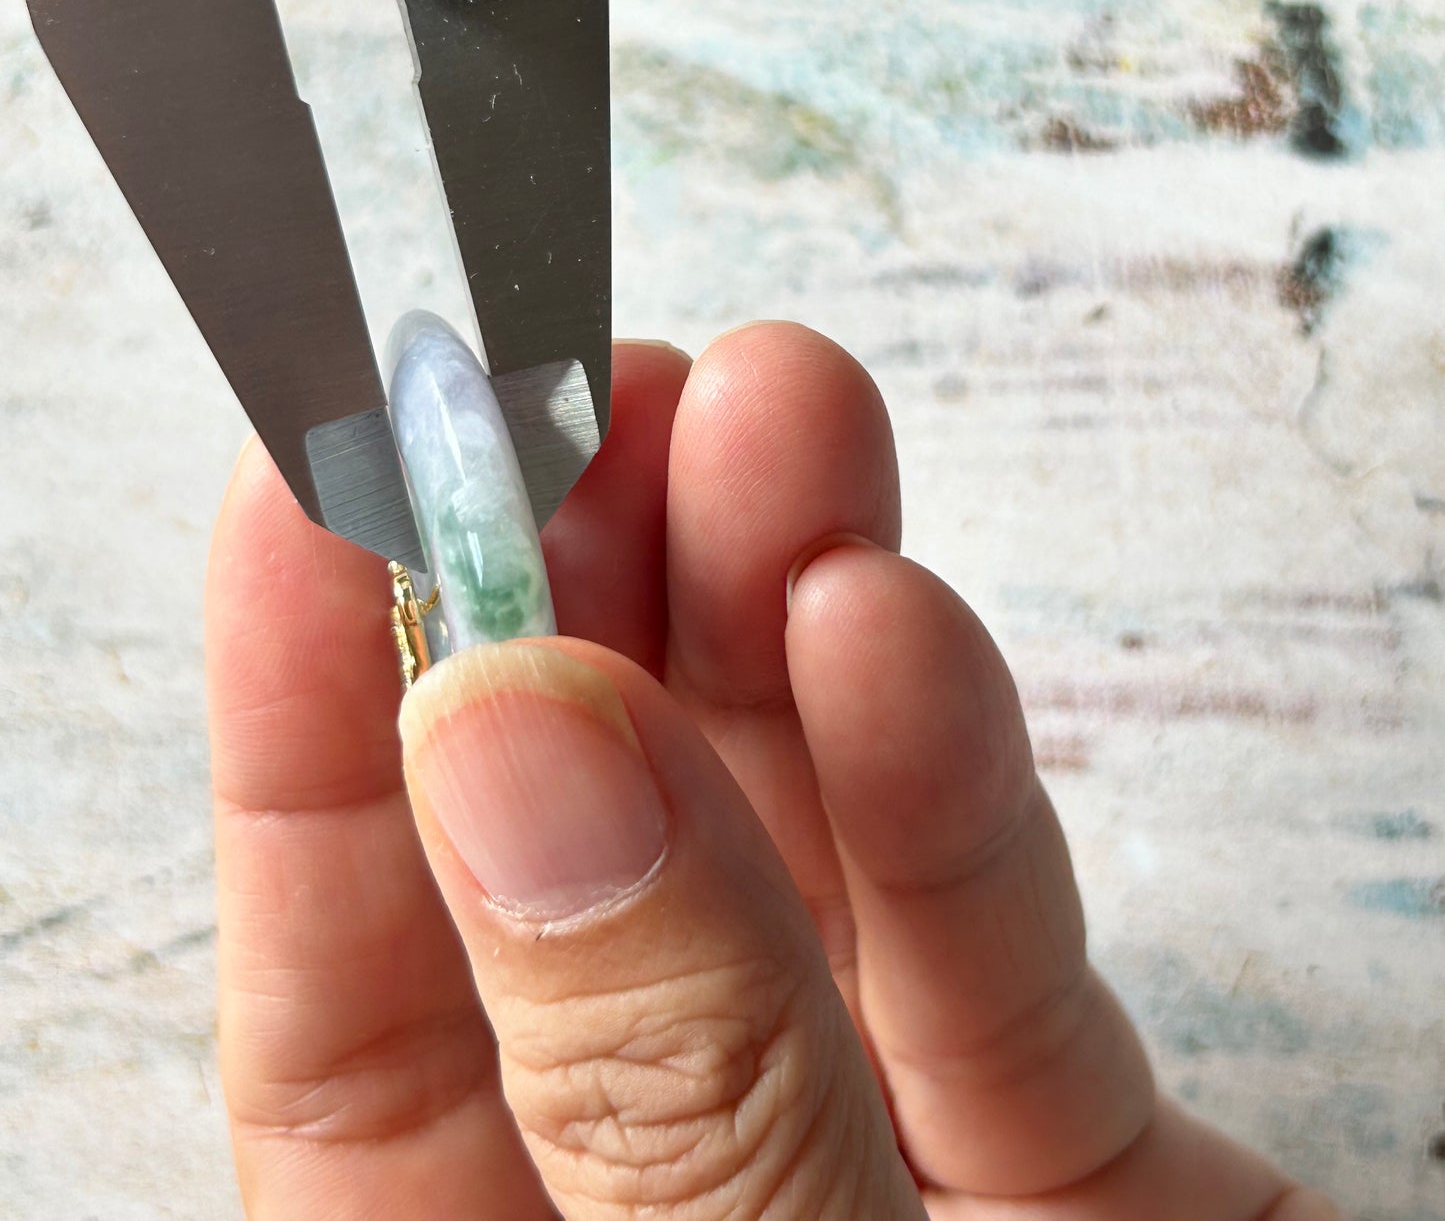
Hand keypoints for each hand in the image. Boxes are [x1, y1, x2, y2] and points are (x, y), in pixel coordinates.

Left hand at [208, 322, 1341, 1218]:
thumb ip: (649, 1105)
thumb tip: (509, 745)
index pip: (342, 996)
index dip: (319, 713)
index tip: (323, 473)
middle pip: (577, 875)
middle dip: (575, 599)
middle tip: (575, 393)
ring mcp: (870, 1197)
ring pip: (793, 867)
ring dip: (769, 620)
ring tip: (762, 420)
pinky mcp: (1078, 1192)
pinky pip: (994, 977)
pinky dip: (951, 789)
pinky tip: (891, 617)